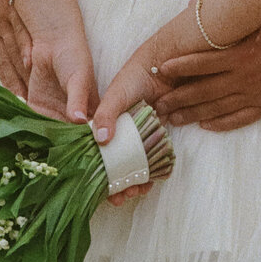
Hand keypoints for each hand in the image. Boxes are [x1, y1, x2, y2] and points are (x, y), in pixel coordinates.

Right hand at [0, 0, 85, 97]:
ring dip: (13, 82)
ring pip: (3, 60)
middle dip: (22, 73)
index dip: (23, 46)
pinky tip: (15, 97)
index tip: (31, 63)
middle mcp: (3, 22)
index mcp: (14, 6)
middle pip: (11, 50)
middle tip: (33, 95)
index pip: (18, 28)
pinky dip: (6, 80)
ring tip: (25, 104)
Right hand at [89, 45, 161, 208]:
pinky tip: (154, 177)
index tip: (103, 190)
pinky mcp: (155, 134)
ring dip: (134, 179)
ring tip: (139, 189)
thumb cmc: (135, 74)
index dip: (95, 173)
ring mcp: (137, 135)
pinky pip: (152, 156)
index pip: (94, 154)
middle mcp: (118, 132)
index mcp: (103, 124)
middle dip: (116, 183)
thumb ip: (105, 114)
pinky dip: (152, 168)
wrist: (166, 64)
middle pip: (113, 164)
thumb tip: (101, 140)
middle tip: (122, 196)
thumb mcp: (116, 93)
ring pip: (132, 164)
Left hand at [153, 8, 260, 130]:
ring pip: (217, 109)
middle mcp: (246, 77)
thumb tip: (192, 6)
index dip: (180, 67)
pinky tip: (205, 126)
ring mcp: (256, 94)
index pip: (203, 62)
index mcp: (242, 53)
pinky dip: (221, 124)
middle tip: (157, 105)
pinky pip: (239, 118)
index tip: (161, 70)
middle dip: (178, 98)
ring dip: (192, 114)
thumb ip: (226, 16)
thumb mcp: (260, 16)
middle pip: (204, 91)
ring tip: (173, 119)